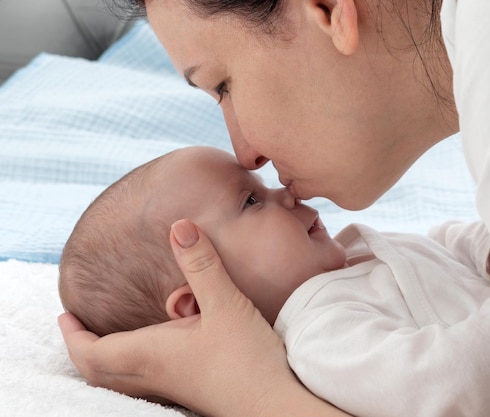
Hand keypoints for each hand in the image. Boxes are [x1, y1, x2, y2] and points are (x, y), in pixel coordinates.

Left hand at [58, 219, 312, 416]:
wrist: (274, 405)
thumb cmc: (248, 360)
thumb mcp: (226, 304)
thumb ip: (202, 265)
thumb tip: (180, 226)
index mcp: (152, 354)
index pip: (92, 352)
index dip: (73, 335)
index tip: (65, 316)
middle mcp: (155, 375)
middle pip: (99, 371)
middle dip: (83, 349)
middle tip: (79, 328)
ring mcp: (172, 388)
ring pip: (121, 380)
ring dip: (106, 359)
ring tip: (110, 338)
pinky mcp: (191, 392)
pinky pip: (144, 382)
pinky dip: (132, 367)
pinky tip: (158, 351)